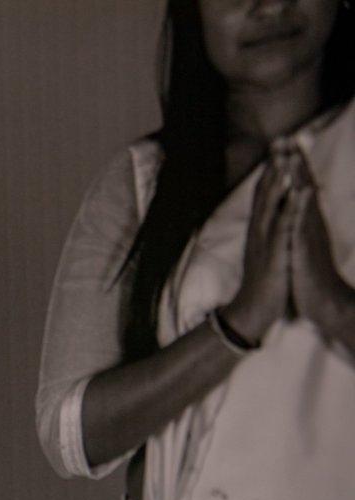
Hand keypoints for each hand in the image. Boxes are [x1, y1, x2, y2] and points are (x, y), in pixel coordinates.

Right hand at [224, 147, 305, 343]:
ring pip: (272, 203)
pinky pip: (284, 226)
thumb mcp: (266, 251)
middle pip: (266, 191)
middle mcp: (260, 230)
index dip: (272, 168)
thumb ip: (269, 232)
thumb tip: (274, 217)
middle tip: (281, 138)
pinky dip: (291, 206)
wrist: (252, 311)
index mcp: (260, 229)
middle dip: (275, 164)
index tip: (280, 146)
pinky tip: (299, 191)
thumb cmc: (263, 282)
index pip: (265, 192)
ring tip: (287, 155)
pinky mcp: (274, 252)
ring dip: (279, 179)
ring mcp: (265, 240)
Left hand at [289, 150, 354, 350]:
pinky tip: (300, 191)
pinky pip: (303, 225)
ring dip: (298, 176)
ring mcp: (309, 235)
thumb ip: (302, 227)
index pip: (299, 190)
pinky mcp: (305, 249)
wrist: (326, 304)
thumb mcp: (303, 246)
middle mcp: (309, 225)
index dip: (293, 169)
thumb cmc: (312, 276)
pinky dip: (301, 207)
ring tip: (293, 153)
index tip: (286, 145)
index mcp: (305, 224)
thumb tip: (300, 211)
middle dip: (295, 162)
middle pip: (302, 188)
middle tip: (289, 136)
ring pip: (303, 200)